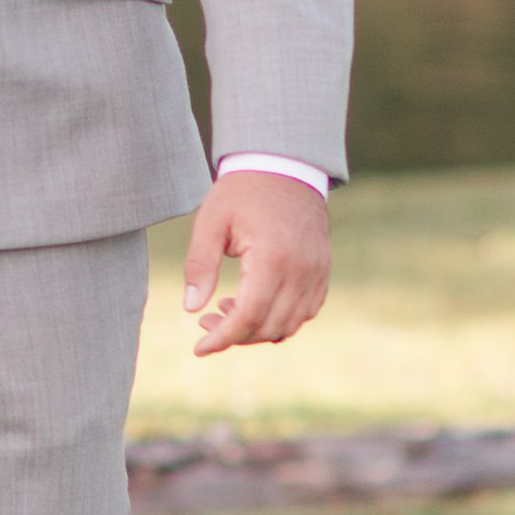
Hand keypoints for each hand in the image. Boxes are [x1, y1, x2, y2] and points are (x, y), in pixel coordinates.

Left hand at [181, 171, 330, 357]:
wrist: (285, 166)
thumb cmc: (242, 191)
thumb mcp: (210, 222)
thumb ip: (200, 266)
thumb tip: (191, 308)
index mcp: (272, 258)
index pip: (248, 316)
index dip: (222, 338)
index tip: (199, 348)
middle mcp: (301, 270)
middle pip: (269, 326)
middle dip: (234, 335)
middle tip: (206, 320)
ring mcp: (317, 272)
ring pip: (290, 324)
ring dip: (257, 330)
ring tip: (227, 310)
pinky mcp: (323, 270)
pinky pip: (306, 311)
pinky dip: (281, 319)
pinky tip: (255, 306)